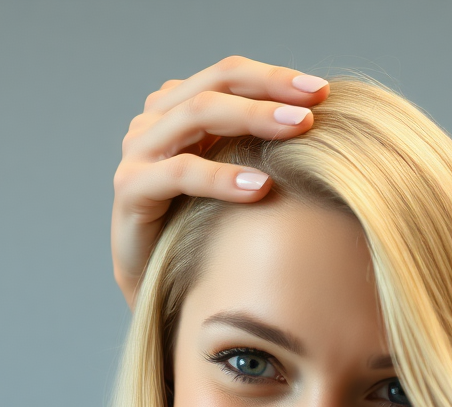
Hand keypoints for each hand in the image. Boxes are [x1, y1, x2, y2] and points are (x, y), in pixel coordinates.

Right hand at [111, 56, 328, 307]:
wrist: (158, 285)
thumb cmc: (201, 231)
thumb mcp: (232, 178)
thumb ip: (254, 145)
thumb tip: (318, 121)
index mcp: (176, 108)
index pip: (228, 75)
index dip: (274, 77)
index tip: (321, 90)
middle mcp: (153, 121)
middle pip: (215, 86)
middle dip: (269, 92)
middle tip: (313, 108)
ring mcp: (137, 151)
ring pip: (198, 117)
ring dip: (253, 120)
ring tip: (298, 129)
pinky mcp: (130, 189)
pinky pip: (181, 174)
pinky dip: (221, 177)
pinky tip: (259, 186)